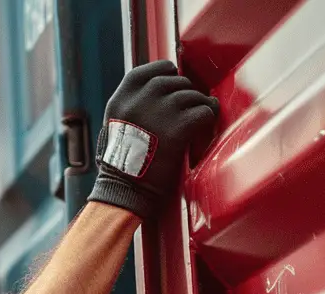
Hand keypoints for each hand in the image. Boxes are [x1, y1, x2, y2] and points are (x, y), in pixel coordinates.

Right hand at [87, 60, 219, 221]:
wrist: (125, 192)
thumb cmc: (121, 166)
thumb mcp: (115, 128)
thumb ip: (133, 107)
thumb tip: (159, 92)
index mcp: (121, 100)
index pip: (148, 71)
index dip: (165, 71)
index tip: (174, 79)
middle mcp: (139, 101)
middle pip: (174, 81)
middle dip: (186, 92)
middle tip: (189, 109)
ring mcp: (159, 113)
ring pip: (192, 95)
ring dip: (200, 105)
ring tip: (200, 120)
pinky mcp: (178, 129)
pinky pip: (204, 112)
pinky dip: (208, 119)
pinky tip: (204, 129)